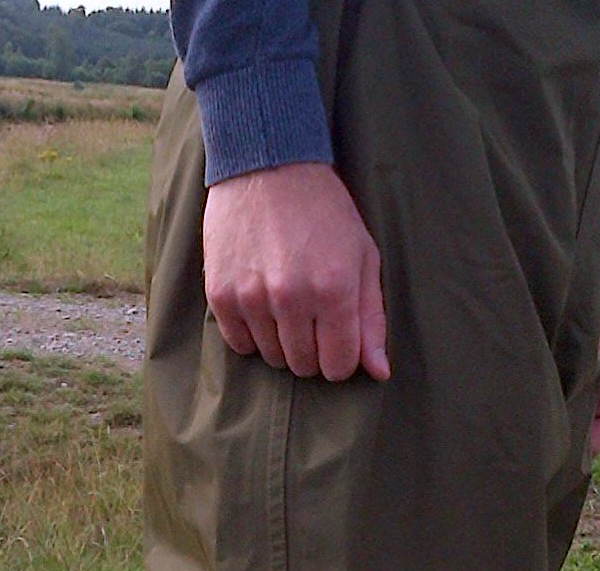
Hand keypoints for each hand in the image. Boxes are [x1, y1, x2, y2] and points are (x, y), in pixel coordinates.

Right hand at [203, 162, 388, 381]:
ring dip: (282, 342)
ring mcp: (251, 298)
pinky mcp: (221, 295)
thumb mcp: (362, 257)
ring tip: (287, 307)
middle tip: (313, 320)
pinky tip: (261, 306)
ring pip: (271, 357)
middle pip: (304, 366)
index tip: (339, 342)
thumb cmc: (323, 212)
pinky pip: (239, 344)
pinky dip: (253, 335)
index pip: (339, 365)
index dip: (342, 360)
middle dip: (313, 352)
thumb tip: (378, 373)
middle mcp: (291, 298)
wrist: (267, 168)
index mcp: (335, 288)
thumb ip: (371, 317)